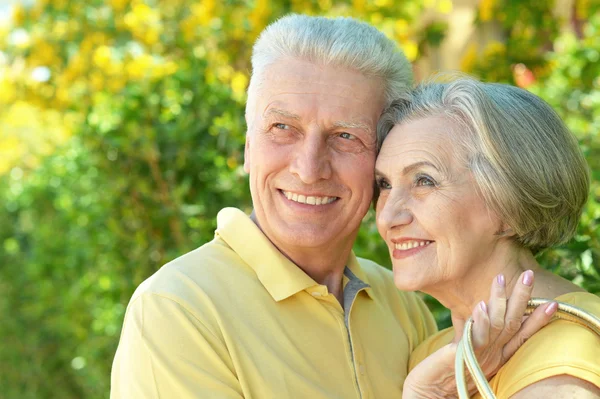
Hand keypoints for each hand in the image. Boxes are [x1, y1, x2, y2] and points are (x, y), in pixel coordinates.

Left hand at [403, 270, 557, 398]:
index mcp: (497, 354)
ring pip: (497, 326)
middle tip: (528, 274)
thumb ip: (478, 332)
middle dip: (522, 298)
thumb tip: (483, 308)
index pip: (521, 333)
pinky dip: (481, 321)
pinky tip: (482, 306)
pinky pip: (476, 338)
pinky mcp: (462, 356)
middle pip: (513, 323)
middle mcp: (493, 355)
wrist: (430, 392)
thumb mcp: (468, 349)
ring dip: (499, 301)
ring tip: (500, 279)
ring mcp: (479, 355)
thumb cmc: (446, 370)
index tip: (552, 302)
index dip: (537, 319)